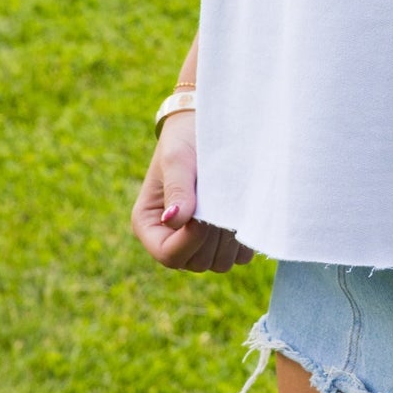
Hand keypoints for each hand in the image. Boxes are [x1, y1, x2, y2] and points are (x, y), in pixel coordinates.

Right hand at [130, 111, 253, 273]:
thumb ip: (177, 188)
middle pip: (197, 262)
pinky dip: (244, 238)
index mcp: (149, 224)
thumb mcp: (177, 158)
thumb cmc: (185, 140)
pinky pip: (240, 255)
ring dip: (230, 237)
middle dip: (212, 235)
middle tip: (219, 198)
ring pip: (220, 263)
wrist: (208, 128)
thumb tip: (175, 221)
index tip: (204, 212)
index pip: (168, 255)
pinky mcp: (224, 239)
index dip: (190, 240)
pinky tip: (241, 209)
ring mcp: (199, 242)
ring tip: (229, 201)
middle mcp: (172, 239)